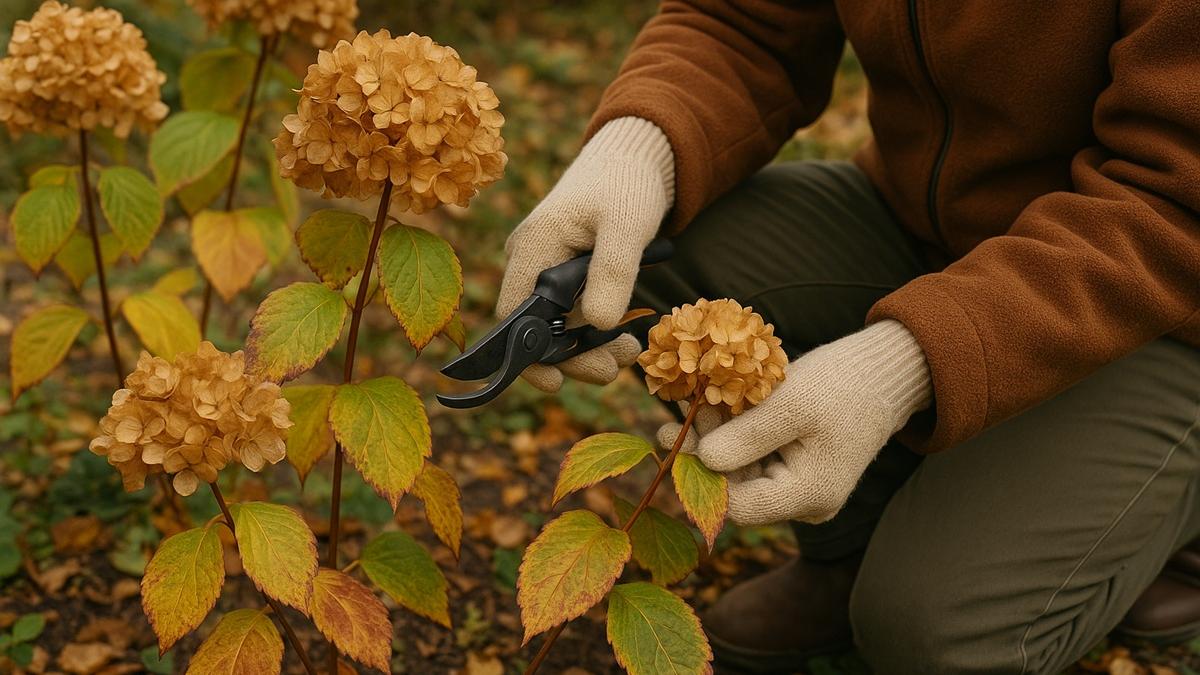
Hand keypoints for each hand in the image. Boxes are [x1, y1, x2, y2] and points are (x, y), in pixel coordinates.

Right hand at [496, 117, 673, 391]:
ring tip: (629, 353)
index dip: (528, 355)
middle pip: (536, 330)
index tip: (556, 382)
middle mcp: (530, 260)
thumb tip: (597, 326)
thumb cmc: (629, 184)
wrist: (637, 157)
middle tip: (614, 368)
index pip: (513, 316)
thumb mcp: (628, 226)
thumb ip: (613, 272)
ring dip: (589, 349)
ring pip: (557, 327)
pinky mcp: (566, 274)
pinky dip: (596, 332)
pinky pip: (573, 314)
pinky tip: (624, 338)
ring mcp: (546, 268)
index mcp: (533, 246)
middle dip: (572, 357)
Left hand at [657, 321, 931, 525]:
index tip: (678, 442)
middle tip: (674, 423)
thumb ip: (747, 436)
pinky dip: (735, 435)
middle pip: (738, 490)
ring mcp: (799, 489)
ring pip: (742, 472)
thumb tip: (700, 461)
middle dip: (705, 454)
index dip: (702, 479)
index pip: (739, 508)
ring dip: (716, 441)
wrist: (882, 373)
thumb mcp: (791, 404)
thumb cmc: (842, 385)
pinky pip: (755, 459)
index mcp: (809, 496)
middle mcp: (803, 504)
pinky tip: (715, 410)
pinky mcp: (793, 469)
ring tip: (694, 408)